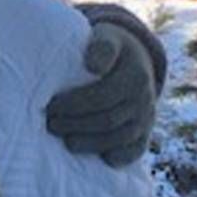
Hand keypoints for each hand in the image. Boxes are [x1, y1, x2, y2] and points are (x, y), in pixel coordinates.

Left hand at [45, 22, 157, 167]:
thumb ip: (101, 47)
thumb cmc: (109, 46)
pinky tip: (103, 159)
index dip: (73, 105)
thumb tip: (93, 65)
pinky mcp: (146, 130)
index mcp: (134, 75)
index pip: (101, 97)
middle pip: (108, 119)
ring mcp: (147, 116)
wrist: (133, 57)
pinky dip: (121, 157)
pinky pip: (137, 148)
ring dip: (92, 143)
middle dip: (76, 125)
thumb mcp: (106, 37)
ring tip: (66, 141)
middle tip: (51, 125)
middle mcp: (144, 98)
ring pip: (120, 137)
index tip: (49, 106)